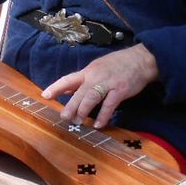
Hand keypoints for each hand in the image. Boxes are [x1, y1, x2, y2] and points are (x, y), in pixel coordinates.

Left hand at [41, 44, 160, 128]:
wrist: (141, 59)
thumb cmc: (117, 64)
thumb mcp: (96, 68)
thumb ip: (82, 80)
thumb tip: (66, 90)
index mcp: (88, 71)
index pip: (68, 79)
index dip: (56, 87)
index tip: (45, 95)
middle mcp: (95, 76)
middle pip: (79, 91)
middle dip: (70, 105)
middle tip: (63, 117)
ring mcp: (108, 83)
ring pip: (92, 97)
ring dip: (84, 110)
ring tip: (78, 121)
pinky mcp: (121, 90)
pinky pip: (110, 104)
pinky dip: (103, 115)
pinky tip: (98, 125)